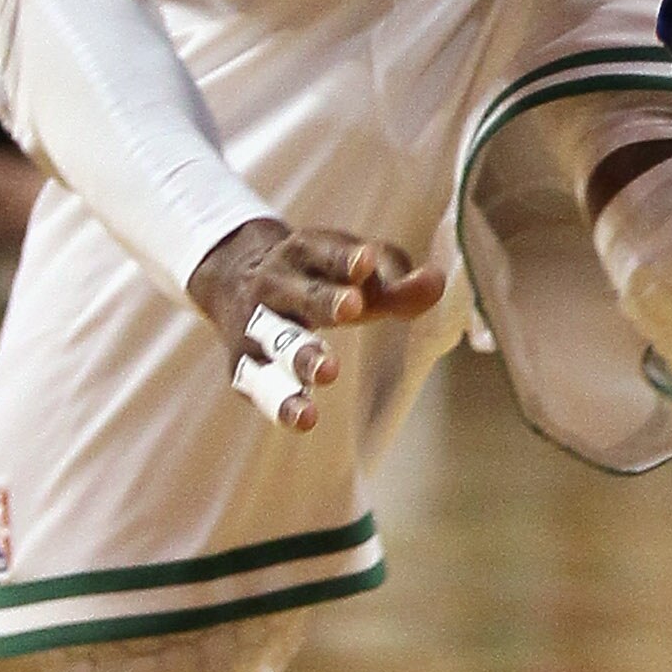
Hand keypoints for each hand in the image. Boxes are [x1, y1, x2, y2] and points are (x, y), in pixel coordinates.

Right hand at [187, 217, 444, 433]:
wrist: (235, 278)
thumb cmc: (318, 277)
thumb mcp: (353, 269)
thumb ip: (397, 281)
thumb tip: (436, 284)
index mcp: (306, 252)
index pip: (328, 253)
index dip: (347, 258)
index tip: (366, 260)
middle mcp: (276, 286)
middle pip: (304, 296)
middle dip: (327, 302)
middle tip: (353, 307)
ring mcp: (257, 326)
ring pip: (276, 341)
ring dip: (301, 356)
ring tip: (327, 372)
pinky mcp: (244, 365)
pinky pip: (259, 386)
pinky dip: (281, 402)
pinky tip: (305, 418)